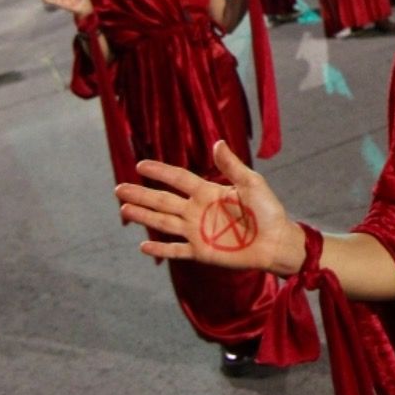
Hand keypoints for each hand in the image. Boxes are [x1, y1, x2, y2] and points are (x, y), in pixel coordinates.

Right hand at [116, 141, 304, 274]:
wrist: (276, 242)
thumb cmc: (267, 211)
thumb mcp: (252, 183)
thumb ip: (232, 166)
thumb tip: (217, 142)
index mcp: (209, 191)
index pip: (179, 178)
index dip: (160, 171)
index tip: (140, 165)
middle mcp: (198, 210)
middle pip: (164, 200)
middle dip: (141, 193)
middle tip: (118, 188)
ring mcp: (197, 231)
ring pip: (164, 222)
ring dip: (144, 215)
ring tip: (124, 208)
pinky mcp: (201, 251)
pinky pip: (176, 249)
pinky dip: (160, 248)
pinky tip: (143, 244)